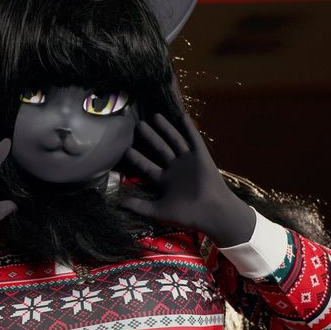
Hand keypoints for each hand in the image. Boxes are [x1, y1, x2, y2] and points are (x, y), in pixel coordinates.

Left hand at [119, 112, 255, 244]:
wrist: (211, 211)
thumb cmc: (186, 213)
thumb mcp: (158, 210)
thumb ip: (139, 206)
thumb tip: (119, 203)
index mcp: (165, 181)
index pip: (148, 167)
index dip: (138, 158)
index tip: (126, 149)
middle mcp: (176, 169)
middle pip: (160, 149)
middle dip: (150, 137)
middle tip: (139, 125)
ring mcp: (188, 161)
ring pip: (175, 141)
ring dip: (166, 129)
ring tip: (155, 116)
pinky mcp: (201, 156)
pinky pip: (194, 139)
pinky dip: (188, 128)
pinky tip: (181, 116)